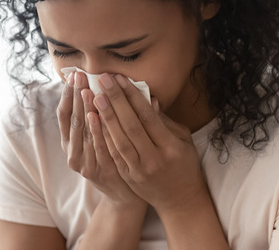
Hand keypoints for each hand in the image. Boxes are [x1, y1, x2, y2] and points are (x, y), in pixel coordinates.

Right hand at [56, 71, 144, 208]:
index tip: (73, 75)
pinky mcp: (96, 172)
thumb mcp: (103, 136)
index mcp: (70, 142)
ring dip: (84, 110)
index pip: (64, 113)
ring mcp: (83, 163)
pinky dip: (96, 131)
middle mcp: (72, 152)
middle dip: (75, 96)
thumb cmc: (115, 158)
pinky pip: (96, 147)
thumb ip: (102, 114)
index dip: (67, 94)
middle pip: (72, 119)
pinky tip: (96, 116)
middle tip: (79, 76)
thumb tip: (109, 82)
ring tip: (87, 90)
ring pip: (82, 132)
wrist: (125, 194)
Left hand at [92, 73, 211, 214]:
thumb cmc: (184, 164)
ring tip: (94, 96)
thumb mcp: (183, 140)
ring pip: (119, 140)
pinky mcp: (128, 176)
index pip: (148, 117)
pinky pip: (113, 154)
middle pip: (131, 126)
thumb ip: (164, 121)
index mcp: (171, 147)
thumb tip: (148, 98)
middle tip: (103, 80)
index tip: (121, 79)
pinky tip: (94, 121)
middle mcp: (154, 159)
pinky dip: (103, 136)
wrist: (180, 200)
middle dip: (115, 101)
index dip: (133, 97)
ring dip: (105, 117)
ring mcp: (139, 170)